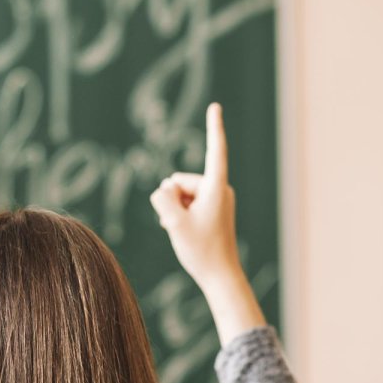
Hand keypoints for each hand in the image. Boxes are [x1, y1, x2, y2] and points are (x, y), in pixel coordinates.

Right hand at [149, 103, 264, 344]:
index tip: (215, 106)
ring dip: (174, 208)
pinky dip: (180, 214)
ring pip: (181, 192)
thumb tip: (164, 189)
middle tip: (182, 226)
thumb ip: (162, 198)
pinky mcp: (213, 209)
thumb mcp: (173, 223)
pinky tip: (184, 232)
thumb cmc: (201, 251)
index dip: (213, 127)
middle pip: (181, 180)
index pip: (214, 151)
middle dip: (172, 198)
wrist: (220, 276)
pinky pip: (187, 202)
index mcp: (216, 188)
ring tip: (184, 231)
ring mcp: (217, 199)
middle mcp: (220, 190)